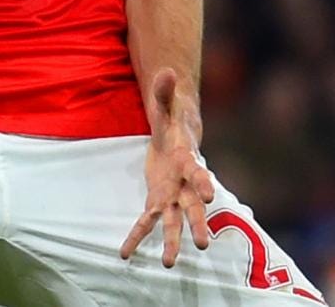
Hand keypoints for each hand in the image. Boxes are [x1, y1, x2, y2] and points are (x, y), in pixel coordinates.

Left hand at [119, 68, 215, 267]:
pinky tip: (125, 254)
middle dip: (197, 224)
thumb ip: (164, 92)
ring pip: (176, 221)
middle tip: (202, 244)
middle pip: (194, 206)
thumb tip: (166, 70)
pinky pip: (147, 222)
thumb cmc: (172, 124)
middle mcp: (186, 185)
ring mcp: (173, 196)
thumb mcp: (165, 108)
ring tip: (169, 264)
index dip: (204, 183)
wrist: (176, 140)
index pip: (199, 174)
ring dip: (173, 242)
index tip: (209, 196)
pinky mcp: (158, 201)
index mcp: (189, 161)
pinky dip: (137, 237)